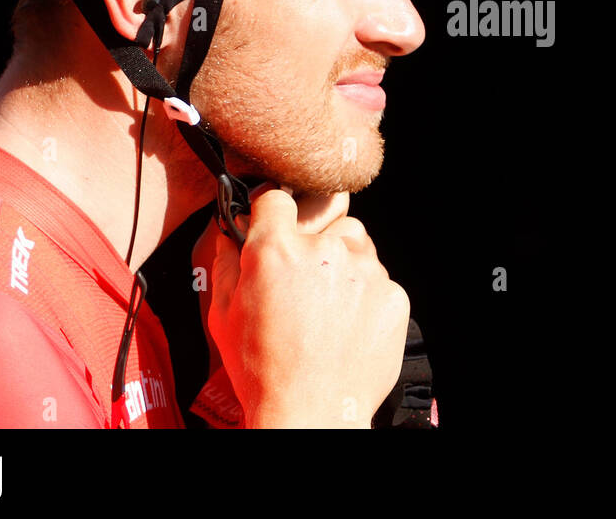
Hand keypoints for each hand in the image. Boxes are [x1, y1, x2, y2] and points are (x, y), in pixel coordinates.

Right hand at [204, 187, 409, 427]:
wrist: (311, 414)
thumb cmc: (262, 369)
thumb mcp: (222, 313)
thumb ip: (226, 260)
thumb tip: (229, 229)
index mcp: (277, 250)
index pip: (277, 201)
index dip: (272, 215)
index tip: (274, 227)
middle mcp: (326, 251)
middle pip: (327, 221)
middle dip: (316, 243)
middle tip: (304, 282)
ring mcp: (366, 272)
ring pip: (357, 247)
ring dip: (345, 265)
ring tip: (328, 307)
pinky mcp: (393, 296)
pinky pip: (380, 280)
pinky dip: (367, 296)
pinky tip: (347, 326)